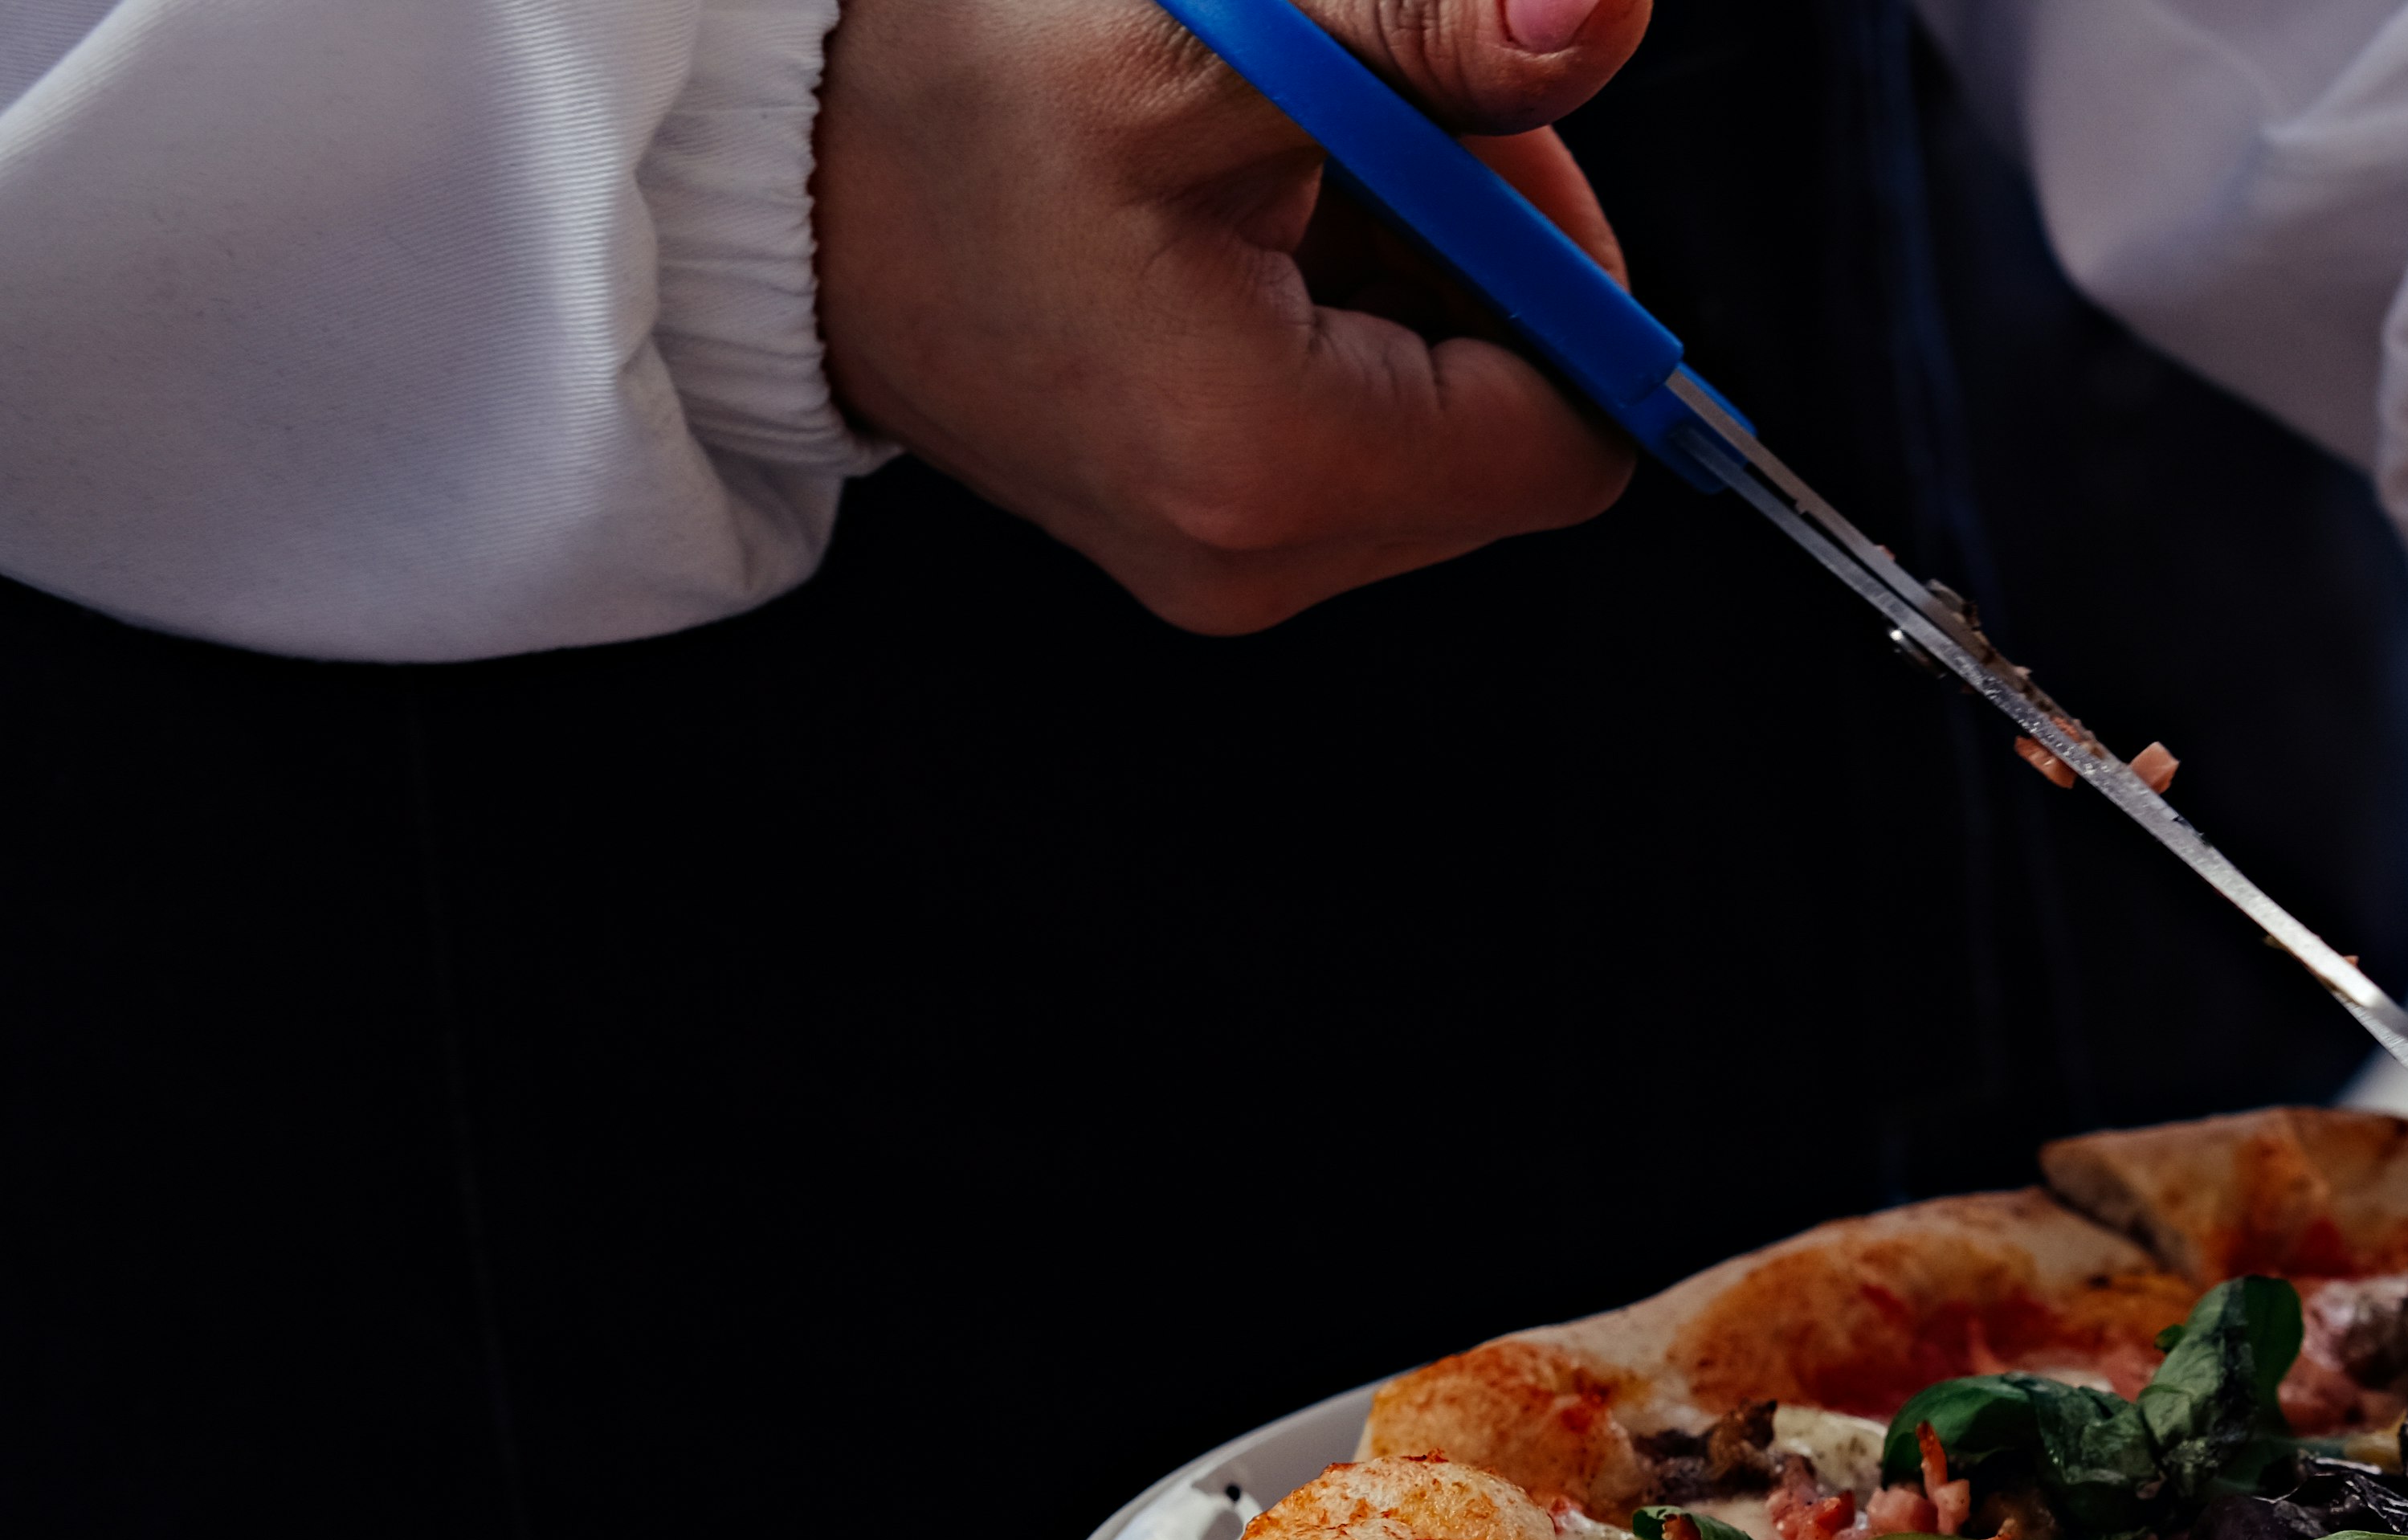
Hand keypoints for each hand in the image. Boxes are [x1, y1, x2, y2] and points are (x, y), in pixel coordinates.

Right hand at [817, 0, 1649, 630]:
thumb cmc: (939, 86)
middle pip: (1509, 434)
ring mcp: (1217, 561)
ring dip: (1403, 273)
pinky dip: (1334, 311)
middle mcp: (1251, 561)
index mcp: (1265, 470)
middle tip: (1340, 127)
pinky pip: (1347, 429)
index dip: (1552, 268)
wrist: (757, 156)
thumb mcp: (1217, 30)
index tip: (1453, 141)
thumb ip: (1433, 37)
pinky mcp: (1192, 527)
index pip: (1568, 432)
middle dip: (1473, 262)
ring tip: (1262, 164)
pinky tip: (1229, 221)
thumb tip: (1595, 14)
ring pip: (1435, 423)